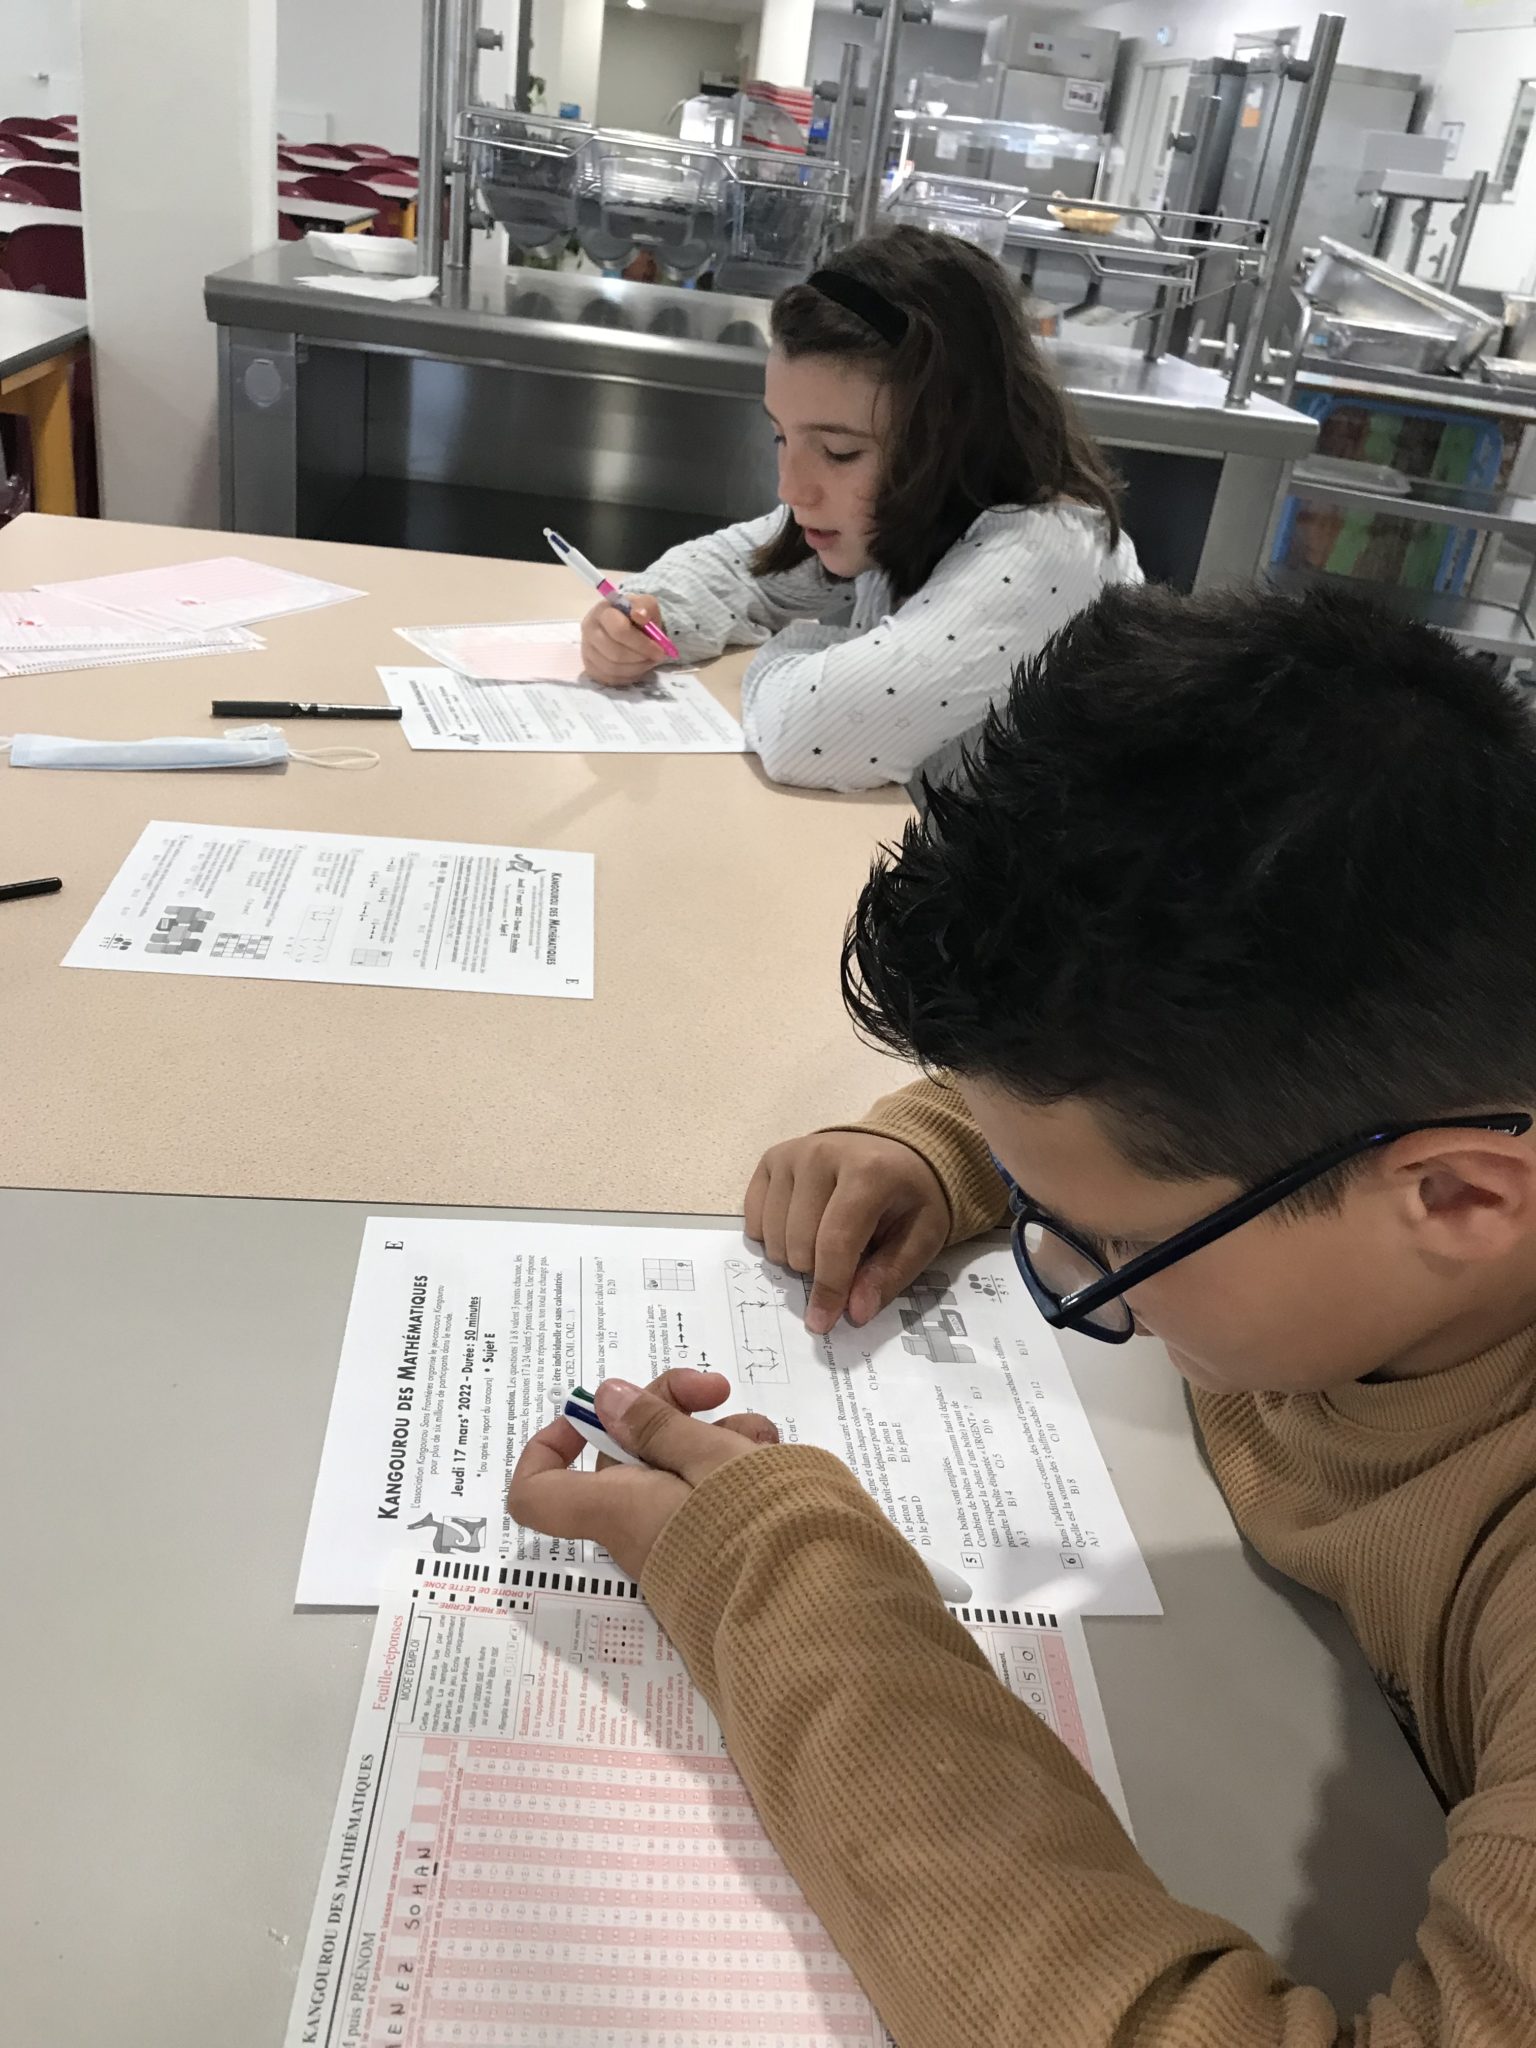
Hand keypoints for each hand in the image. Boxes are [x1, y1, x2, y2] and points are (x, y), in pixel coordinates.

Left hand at [507, 1368, 777, 1580]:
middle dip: (668, 1411)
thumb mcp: (713, 1458)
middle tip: (717, 1389)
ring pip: (676, 1469)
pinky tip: (771, 1457)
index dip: (551, 1445)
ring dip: (714, 1436)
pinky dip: (734, 1468)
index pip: (538, 1492)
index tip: (599, 1413)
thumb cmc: (756, 1528)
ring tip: (761, 1436)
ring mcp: (678, 1541)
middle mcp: (638, 1528)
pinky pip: (706, 1497)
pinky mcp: (714, 1550)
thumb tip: (602, 1399)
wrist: (811, 1623)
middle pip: (626, 1457)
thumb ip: (660, 1425)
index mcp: (619, 1507)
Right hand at [580, 593, 668, 685]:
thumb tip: (640, 615)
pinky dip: (627, 676)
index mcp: (602, 612)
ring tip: (647, 661)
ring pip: (613, 668)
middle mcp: (589, 630)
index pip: (619, 630)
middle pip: (615, 653)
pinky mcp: (590, 667)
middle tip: (655, 657)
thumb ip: (645, 606)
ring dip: (636, 668)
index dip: (642, 643)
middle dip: (640, 658)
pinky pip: (610, 679)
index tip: (659, 650)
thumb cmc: (636, 616)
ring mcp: (587, 650)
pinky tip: (636, 667)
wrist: (626, 626)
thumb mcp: (645, 604)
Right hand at [745, 1131, 948, 1335]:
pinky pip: (754, 1219)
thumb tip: (854, 1313)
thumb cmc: (910, 1196)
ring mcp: (791, 1155)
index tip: (822, 1323)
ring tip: (825, 1240)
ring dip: (796, 1256)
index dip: (829, 1288)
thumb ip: (889, 1276)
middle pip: (799, 1244)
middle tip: (846, 1259)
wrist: (896, 1150)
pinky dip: (774, 1237)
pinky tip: (801, 1226)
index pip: (836, 1242)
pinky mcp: (771, 1159)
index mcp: (868, 1171)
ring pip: (773, 1237)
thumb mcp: (921, 1237)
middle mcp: (821, 1155)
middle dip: (818, 1271)